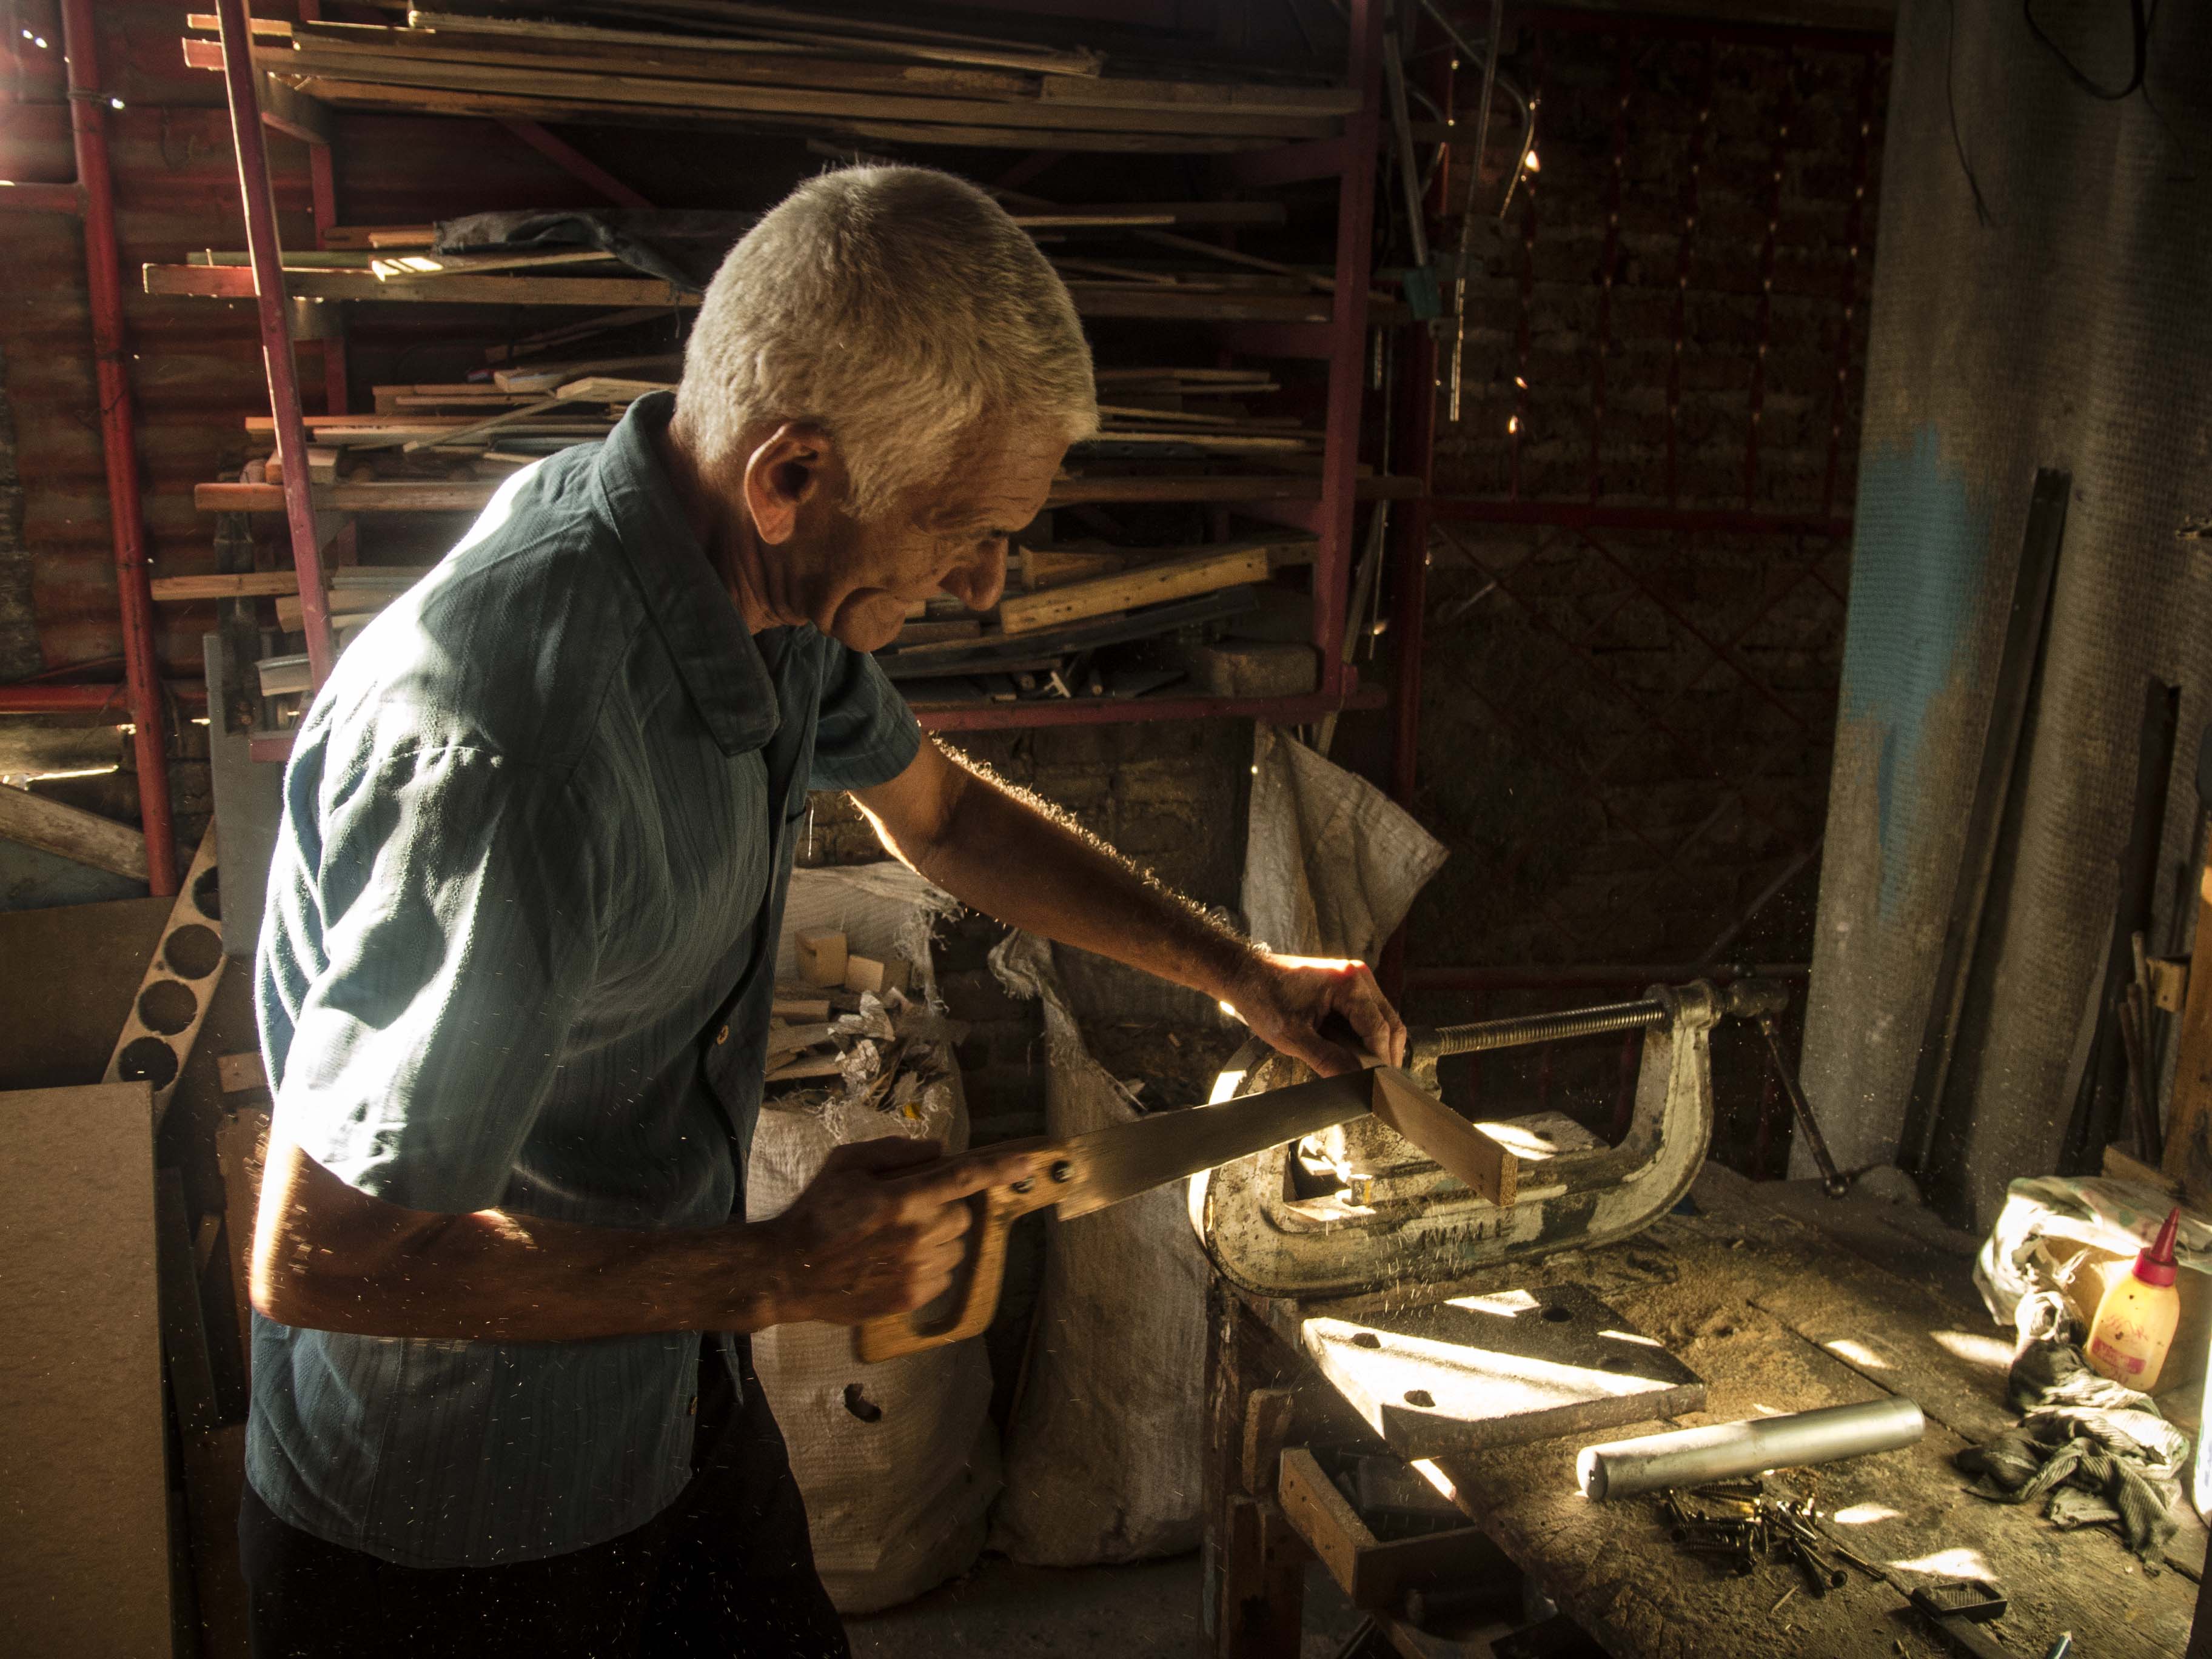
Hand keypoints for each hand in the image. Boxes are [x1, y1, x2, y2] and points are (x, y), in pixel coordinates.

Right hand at [766, 1136, 1050, 1326]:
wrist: (788, 1271)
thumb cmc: (816, 1212)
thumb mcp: (846, 1164)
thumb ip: (895, 1152)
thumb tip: (938, 1150)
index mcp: (901, 1199)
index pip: (963, 1178)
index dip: (999, 1169)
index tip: (1027, 1163)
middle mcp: (916, 1236)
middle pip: (961, 1215)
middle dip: (944, 1207)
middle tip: (907, 1208)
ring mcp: (916, 1271)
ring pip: (956, 1246)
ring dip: (939, 1238)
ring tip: (897, 1238)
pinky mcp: (911, 1298)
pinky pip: (944, 1275)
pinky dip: (930, 1265)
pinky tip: (895, 1261)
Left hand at [1221, 948, 1407, 1077]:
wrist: (1245, 975)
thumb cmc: (1263, 1000)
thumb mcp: (1292, 1037)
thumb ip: (1328, 1060)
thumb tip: (1356, 1083)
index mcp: (1349, 984)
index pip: (1379, 1030)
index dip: (1380, 1062)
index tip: (1377, 1088)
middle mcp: (1358, 976)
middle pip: (1390, 1024)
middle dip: (1385, 1056)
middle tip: (1376, 1085)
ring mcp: (1355, 978)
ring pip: (1384, 1019)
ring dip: (1378, 1046)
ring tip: (1365, 1073)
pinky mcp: (1348, 984)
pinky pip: (1369, 1014)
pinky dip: (1367, 1035)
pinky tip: (1355, 1054)